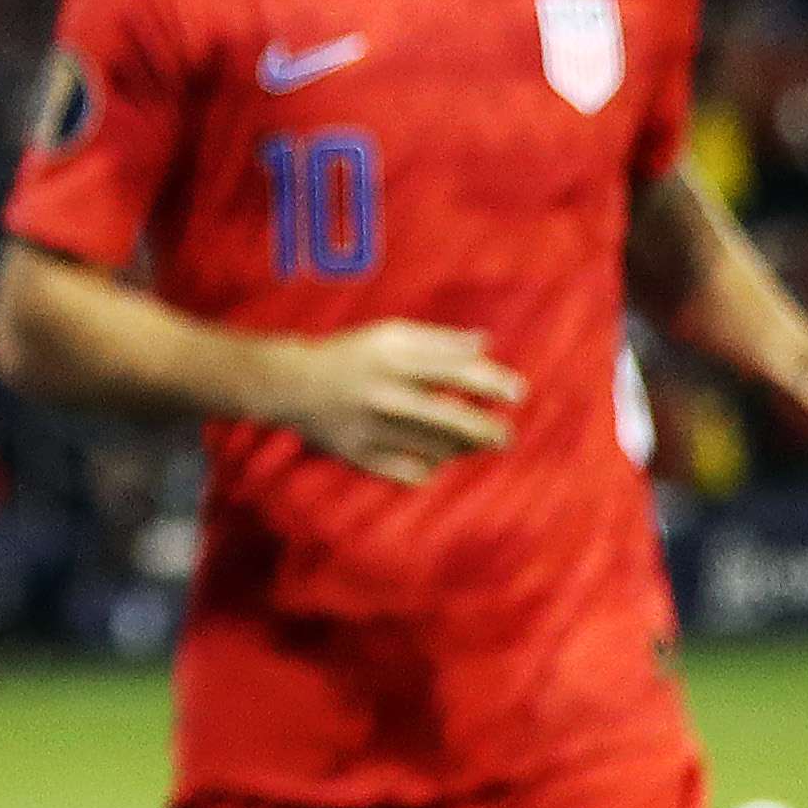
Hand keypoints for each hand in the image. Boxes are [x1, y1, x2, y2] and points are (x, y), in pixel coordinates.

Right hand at [265, 319, 525, 483]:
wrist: (289, 384)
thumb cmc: (350, 354)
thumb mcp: (389, 335)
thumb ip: (438, 340)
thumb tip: (486, 344)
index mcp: (391, 357)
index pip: (456, 371)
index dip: (494, 383)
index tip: (518, 394)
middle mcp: (382, 393)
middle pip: (451, 418)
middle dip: (487, 430)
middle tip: (504, 436)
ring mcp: (369, 428)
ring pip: (435, 450)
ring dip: (462, 449)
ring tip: (472, 444)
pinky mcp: (359, 456)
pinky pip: (410, 473)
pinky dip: (429, 469)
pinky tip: (435, 459)